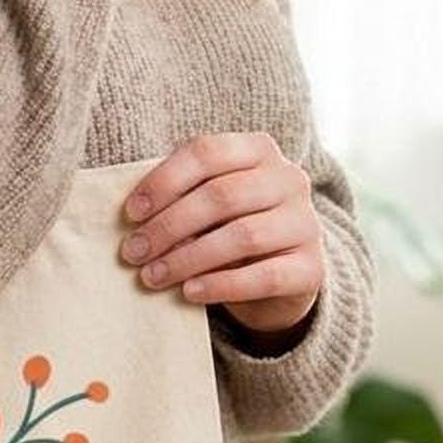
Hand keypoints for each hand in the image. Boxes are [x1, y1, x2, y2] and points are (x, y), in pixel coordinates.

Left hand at [118, 132, 321, 334]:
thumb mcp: (207, 203)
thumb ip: (180, 199)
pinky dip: (221, 285)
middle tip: (132, 252)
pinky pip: (264, 277)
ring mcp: (306, 223)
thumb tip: (136, 224)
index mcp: (259, 149)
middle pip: (222, 196)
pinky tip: (189, 292)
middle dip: (169, 226)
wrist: (280, 274)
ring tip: (151, 276)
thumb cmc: (229, 225)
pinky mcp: (312, 268)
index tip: (130, 213)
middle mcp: (289, 179)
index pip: (207, 152)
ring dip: (188, 258)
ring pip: (243, 236)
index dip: (164, 181)